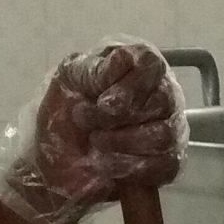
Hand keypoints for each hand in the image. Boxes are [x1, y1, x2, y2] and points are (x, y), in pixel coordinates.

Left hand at [0, 41, 186, 223]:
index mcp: (137, 67)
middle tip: (86, 121)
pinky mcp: (167, 164)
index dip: (129, 83)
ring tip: (96, 142)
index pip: (152, 63)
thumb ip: (95, 67)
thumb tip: (125, 59)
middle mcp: (161, 95)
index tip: (101, 100)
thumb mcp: (67, 82)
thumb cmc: (62, 116)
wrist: (55, 165)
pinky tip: (107, 164)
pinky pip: (164, 164)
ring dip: (122, 141)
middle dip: (116, 116)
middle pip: (162, 99)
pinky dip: (129, 165)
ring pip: (164, 134)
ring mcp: (168, 130)